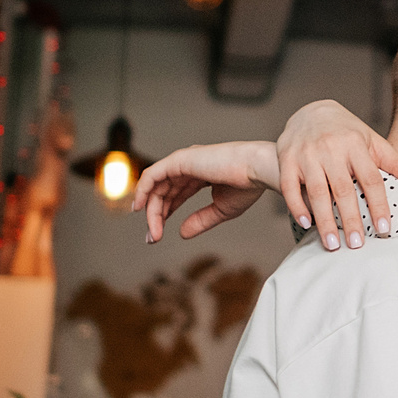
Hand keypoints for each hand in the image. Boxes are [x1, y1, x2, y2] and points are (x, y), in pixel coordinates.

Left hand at [133, 142, 279, 242]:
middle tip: (152, 238)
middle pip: (164, 192)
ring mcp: (183, 161)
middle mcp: (189, 165)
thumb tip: (181, 233)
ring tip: (153, 232)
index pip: (176, 194)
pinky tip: (139, 207)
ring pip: (157, 186)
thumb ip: (200, 220)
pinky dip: (142, 190)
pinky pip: (153, 175)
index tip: (158, 235)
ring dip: (151, 210)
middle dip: (155, 215)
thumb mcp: (221, 210)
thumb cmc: (248, 185)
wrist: (258, 171)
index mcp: (201, 173)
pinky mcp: (180, 160)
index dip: (165, 214)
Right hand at [276, 100, 397, 250]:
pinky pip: (290, 186)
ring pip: (316, 191)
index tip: (384, 230)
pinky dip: (297, 206)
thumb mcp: (372, 142)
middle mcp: (331, 148)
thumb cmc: (347, 133)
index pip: (371, 179)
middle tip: (357, 246)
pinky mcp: (287, 158)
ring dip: (324, 220)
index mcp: (356, 144)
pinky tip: (306, 224)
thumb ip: (397, 162)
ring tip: (333, 244)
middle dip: (350, 219)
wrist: (309, 111)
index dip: (378, 205)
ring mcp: (307, 153)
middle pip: (343, 189)